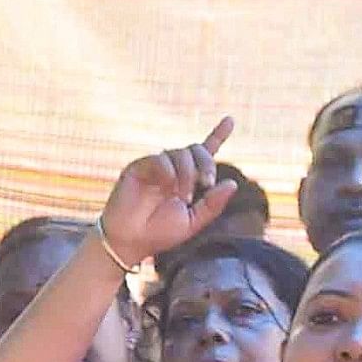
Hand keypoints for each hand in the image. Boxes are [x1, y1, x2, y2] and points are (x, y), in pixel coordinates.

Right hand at [96, 117, 238, 270]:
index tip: (230, 119)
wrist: (129, 241)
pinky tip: (168, 189)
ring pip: (180, 154)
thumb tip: (232, 183)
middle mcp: (173, 169)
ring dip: (187, 175)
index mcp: (187, 179)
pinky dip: (169, 173)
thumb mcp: (192, 222)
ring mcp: (156, 167)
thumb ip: (212, 205)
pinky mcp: (139, 167)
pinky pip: (160, 160)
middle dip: (206, 164)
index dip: (218, 134)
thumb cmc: (158, 234)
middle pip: (196, 150)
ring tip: (183, 198)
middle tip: (207, 184)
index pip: (204, 153)